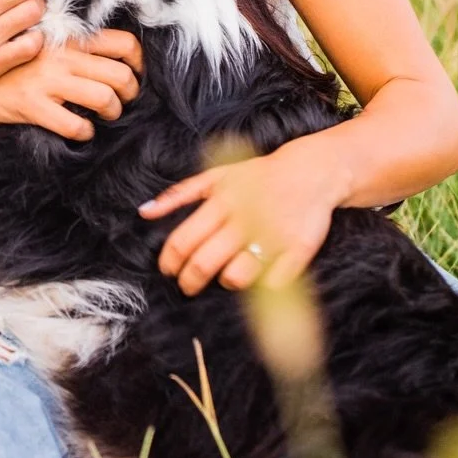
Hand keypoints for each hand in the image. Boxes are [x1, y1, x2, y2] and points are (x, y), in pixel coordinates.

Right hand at [0, 30, 143, 139]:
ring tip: (105, 116)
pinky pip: (74, 125)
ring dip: (113, 112)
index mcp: (68, 38)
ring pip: (104, 98)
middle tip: (123, 101)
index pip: (123, 43)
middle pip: (120, 74)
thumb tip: (106, 58)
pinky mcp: (33, 106)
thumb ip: (72, 45)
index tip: (136, 75)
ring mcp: (48, 82)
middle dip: (131, 92)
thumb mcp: (42, 42)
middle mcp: (62, 57)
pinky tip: (80, 132)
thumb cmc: (10, 64)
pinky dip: (85, 133)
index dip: (139, 62)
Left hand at [139, 143, 345, 294]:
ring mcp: (272, 235)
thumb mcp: (217, 176)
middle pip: (204, 263)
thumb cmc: (259, 177)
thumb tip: (144, 212)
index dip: (171, 262)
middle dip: (190, 281)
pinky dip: (264, 284)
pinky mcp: (298, 249)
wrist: (313, 171)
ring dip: (226, 282)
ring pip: (236, 276)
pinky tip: (262, 274)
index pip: (184, 241)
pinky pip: (273, 281)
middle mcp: (244, 219)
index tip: (169, 272)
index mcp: (221, 202)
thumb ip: (180, 194)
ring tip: (226, 277)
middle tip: (188, 286)